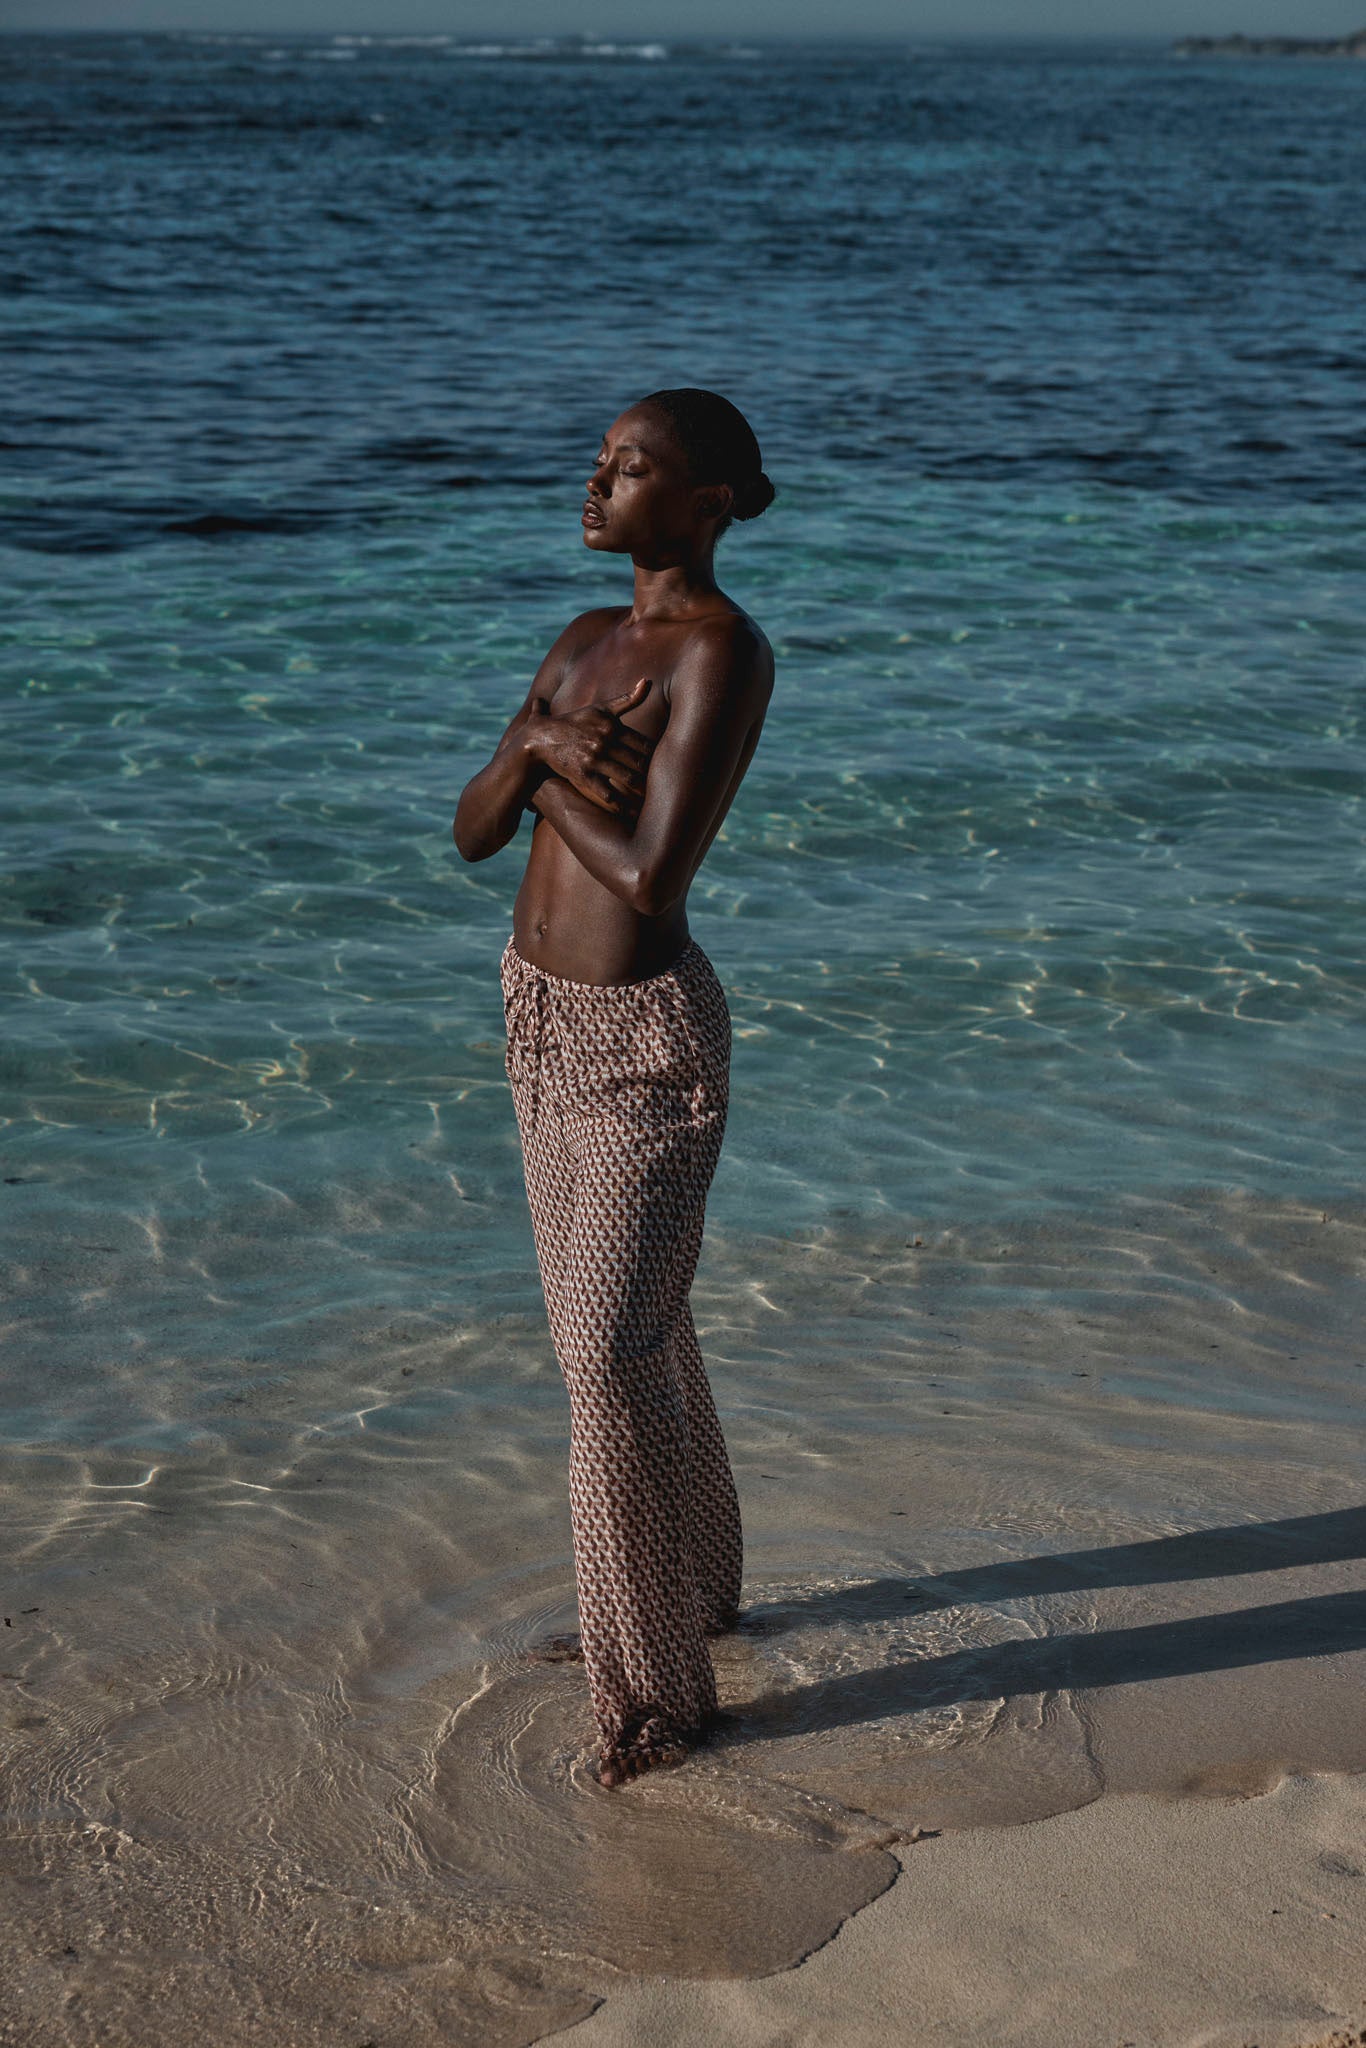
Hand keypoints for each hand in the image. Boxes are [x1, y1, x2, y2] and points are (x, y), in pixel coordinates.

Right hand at [524, 676, 654, 818]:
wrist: (539, 739)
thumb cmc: (572, 722)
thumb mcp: (599, 708)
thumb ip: (627, 699)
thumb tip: (647, 680)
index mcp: (612, 725)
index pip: (645, 743)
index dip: (658, 757)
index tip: (670, 766)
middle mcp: (605, 741)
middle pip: (640, 761)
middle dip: (654, 775)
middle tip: (668, 787)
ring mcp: (595, 759)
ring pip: (629, 778)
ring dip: (643, 791)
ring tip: (654, 801)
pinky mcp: (584, 776)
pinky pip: (609, 794)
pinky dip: (622, 806)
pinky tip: (631, 813)